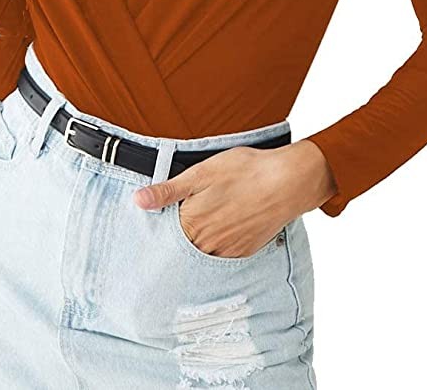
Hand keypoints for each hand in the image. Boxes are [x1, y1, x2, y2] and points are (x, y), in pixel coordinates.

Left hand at [132, 138, 337, 258]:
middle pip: (182, 247)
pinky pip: (223, 255)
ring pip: (202, 253)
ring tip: (206, 223)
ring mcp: (227, 251)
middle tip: (183, 224)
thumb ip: (168, 190)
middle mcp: (207, 244)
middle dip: (178, 238)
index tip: (158, 222)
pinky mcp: (245, 251)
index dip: (160, 227)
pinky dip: (219, 245)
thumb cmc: (245, 171)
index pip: (164, 235)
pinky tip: (225, 228)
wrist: (288, 182)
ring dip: (199, 243)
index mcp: (192, 223)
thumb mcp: (201, 173)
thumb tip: (138, 201)